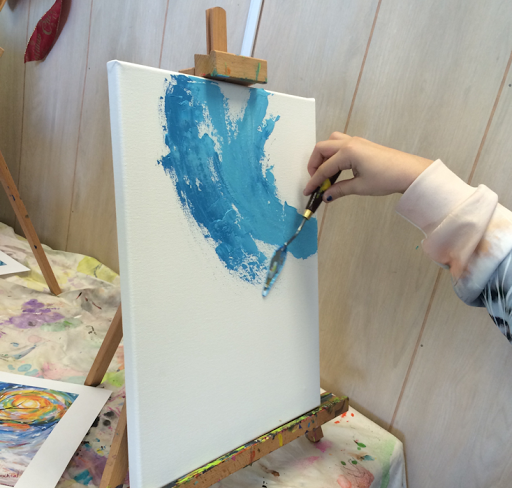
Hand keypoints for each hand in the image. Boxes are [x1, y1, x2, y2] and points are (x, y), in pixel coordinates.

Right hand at [303, 132, 432, 201]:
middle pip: (321, 149)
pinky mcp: (362, 144)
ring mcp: (356, 141)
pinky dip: (333, 154)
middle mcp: (349, 142)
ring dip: (323, 156)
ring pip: (330, 142)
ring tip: (324, 173)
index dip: (314, 181)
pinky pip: (340, 144)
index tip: (308, 192)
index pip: (324, 168)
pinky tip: (337, 168)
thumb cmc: (387, 178)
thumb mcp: (360, 187)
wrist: (408, 172)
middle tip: (315, 181)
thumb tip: (325, 196)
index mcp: (348, 152)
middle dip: (314, 165)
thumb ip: (339, 190)